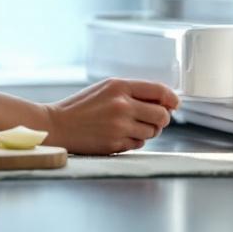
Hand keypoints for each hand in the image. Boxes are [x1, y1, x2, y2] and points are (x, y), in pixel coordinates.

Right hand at [43, 78, 179, 154]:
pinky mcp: (115, 144)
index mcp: (119, 87)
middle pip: (161, 115)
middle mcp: (122, 105)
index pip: (158, 90)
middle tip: (154, 119)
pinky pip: (138, 145)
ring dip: (147, 131)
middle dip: (162, 118)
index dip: (171, 98)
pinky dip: (134, 141)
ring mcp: (119, 126)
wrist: (57, 125)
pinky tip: (119, 135)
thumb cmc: (81, 106)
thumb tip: (163, 102)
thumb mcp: (105, 89)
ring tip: (130, 126)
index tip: (175, 104)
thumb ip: (132, 92)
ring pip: (152, 132)